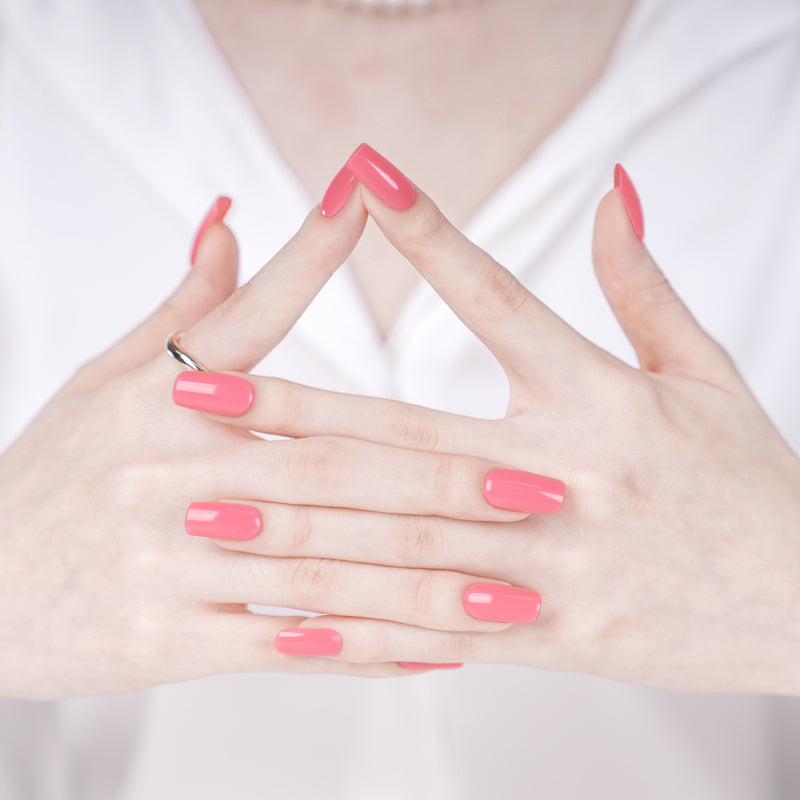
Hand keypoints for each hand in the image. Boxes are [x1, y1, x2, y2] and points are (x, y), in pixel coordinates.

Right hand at [0, 194, 535, 698]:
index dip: (319, 257)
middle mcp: (173, 470)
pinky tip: (437, 650)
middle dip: (444, 480)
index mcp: (162, 399)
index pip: (257, 316)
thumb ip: (184, 312)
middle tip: (536, 486)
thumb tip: (229, 220)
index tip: (382, 204)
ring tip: (515, 589)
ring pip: (327, 568)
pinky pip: (289, 645)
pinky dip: (367, 649)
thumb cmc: (48, 477)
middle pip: (334, 468)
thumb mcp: (102, 384)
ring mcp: (172, 559)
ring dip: (429, 583)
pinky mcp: (168, 638)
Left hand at [200, 150, 799, 693]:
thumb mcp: (706, 375)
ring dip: (297, 529)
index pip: (500, 299)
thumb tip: (613, 191)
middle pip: (406, 440)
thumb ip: (644, 286)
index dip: (432, 238)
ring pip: (402, 543)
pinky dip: (361, 628)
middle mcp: (567, 479)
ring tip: (208, 512)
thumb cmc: (752, 483)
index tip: (364, 183)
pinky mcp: (554, 638)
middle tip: (196, 394)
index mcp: (601, 402)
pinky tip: (288, 620)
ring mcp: (553, 566)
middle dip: (291, 417)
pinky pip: (438, 632)